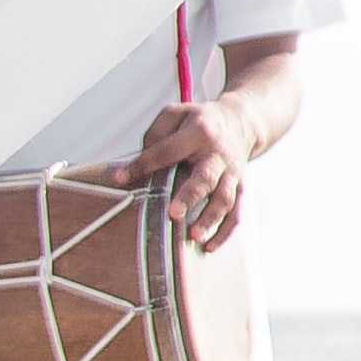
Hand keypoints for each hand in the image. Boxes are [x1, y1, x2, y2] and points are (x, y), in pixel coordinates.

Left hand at [130, 92, 260, 251]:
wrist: (240, 122)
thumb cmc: (200, 122)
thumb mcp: (175, 115)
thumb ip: (155, 135)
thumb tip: (139, 165)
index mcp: (199, 132)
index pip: (167, 150)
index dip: (143, 163)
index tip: (121, 177)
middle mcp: (218, 155)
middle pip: (206, 177)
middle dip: (190, 196)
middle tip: (174, 213)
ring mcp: (232, 173)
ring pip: (225, 199)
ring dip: (211, 219)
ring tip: (194, 236)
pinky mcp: (239, 188)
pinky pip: (236, 212)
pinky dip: (224, 231)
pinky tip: (209, 246)